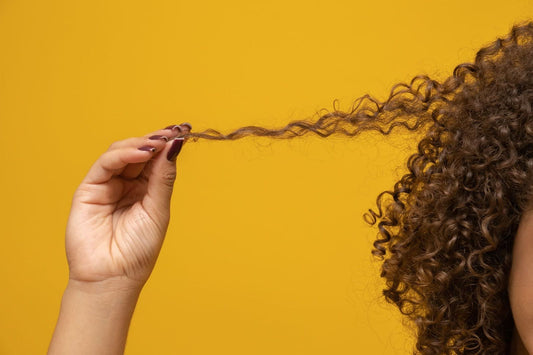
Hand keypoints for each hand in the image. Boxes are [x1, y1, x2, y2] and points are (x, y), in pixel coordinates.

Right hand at [65, 124, 190, 288]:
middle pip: (141, 151)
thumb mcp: (158, 209)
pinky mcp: (89, 188)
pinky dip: (124, 154)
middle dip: (158, 138)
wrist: (113, 277)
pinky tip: (143, 152)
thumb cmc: (138, 250)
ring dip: (143, 143)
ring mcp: (107, 184)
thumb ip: (163, 177)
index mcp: (146, 189)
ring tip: (161, 141)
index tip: (184, 130)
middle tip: (176, 130)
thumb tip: (176, 146)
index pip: (156, 158)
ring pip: (123, 151)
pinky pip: (106, 163)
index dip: (169, 143)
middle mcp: (127, 183)